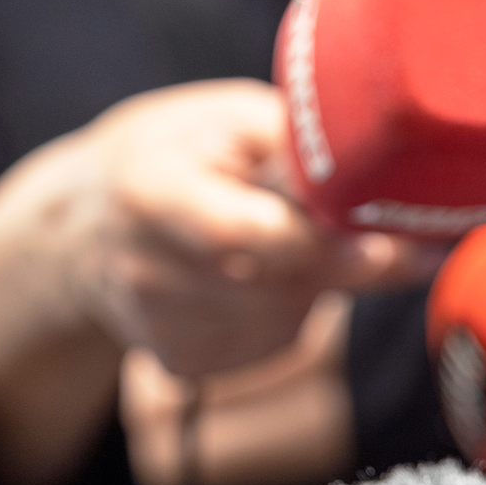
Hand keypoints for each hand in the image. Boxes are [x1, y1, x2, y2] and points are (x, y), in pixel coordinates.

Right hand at [0, 79, 436, 484]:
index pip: (245, 237)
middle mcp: (146, 272)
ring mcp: (163, 328)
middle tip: (366, 227)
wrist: (87, 225)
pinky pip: (274, 341)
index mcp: (147, 192)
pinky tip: (255, 277)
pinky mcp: (184, 364)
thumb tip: (398, 193)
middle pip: (280, 285)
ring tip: (278, 237)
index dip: (321, 244)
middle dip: (337, 257)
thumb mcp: (228, 119)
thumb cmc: (175, 154)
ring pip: (289, 316)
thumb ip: (303, 151)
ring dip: (313, 282)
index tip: (387, 245)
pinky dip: (287, 309)